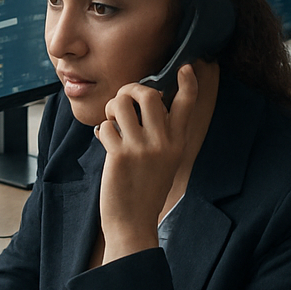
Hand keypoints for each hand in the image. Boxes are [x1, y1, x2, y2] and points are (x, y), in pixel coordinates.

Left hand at [96, 63, 203, 263]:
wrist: (133, 223)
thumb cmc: (146, 190)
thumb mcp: (165, 161)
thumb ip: (159, 135)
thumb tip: (140, 105)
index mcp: (178, 142)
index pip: (187, 104)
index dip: (188, 82)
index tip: (185, 67)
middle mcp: (164, 142)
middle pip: (149, 94)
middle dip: (131, 89)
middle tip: (123, 99)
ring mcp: (142, 148)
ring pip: (122, 104)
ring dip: (112, 107)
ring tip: (112, 119)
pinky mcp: (120, 155)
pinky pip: (106, 126)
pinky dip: (102, 130)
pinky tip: (104, 141)